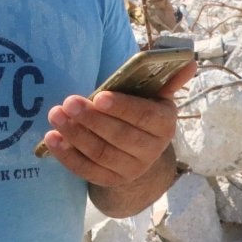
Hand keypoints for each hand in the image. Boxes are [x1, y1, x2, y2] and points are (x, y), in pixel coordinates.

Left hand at [42, 62, 195, 187]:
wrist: (140, 151)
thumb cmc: (143, 112)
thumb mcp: (157, 96)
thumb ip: (168, 79)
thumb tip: (189, 61)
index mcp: (164, 125)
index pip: (144, 117)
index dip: (122, 108)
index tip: (99, 96)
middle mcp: (150, 151)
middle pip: (119, 137)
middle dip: (92, 119)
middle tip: (68, 102)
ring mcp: (130, 169)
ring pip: (100, 153)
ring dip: (75, 134)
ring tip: (55, 115)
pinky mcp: (110, 181)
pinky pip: (87, 171)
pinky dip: (67, 156)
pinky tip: (52, 138)